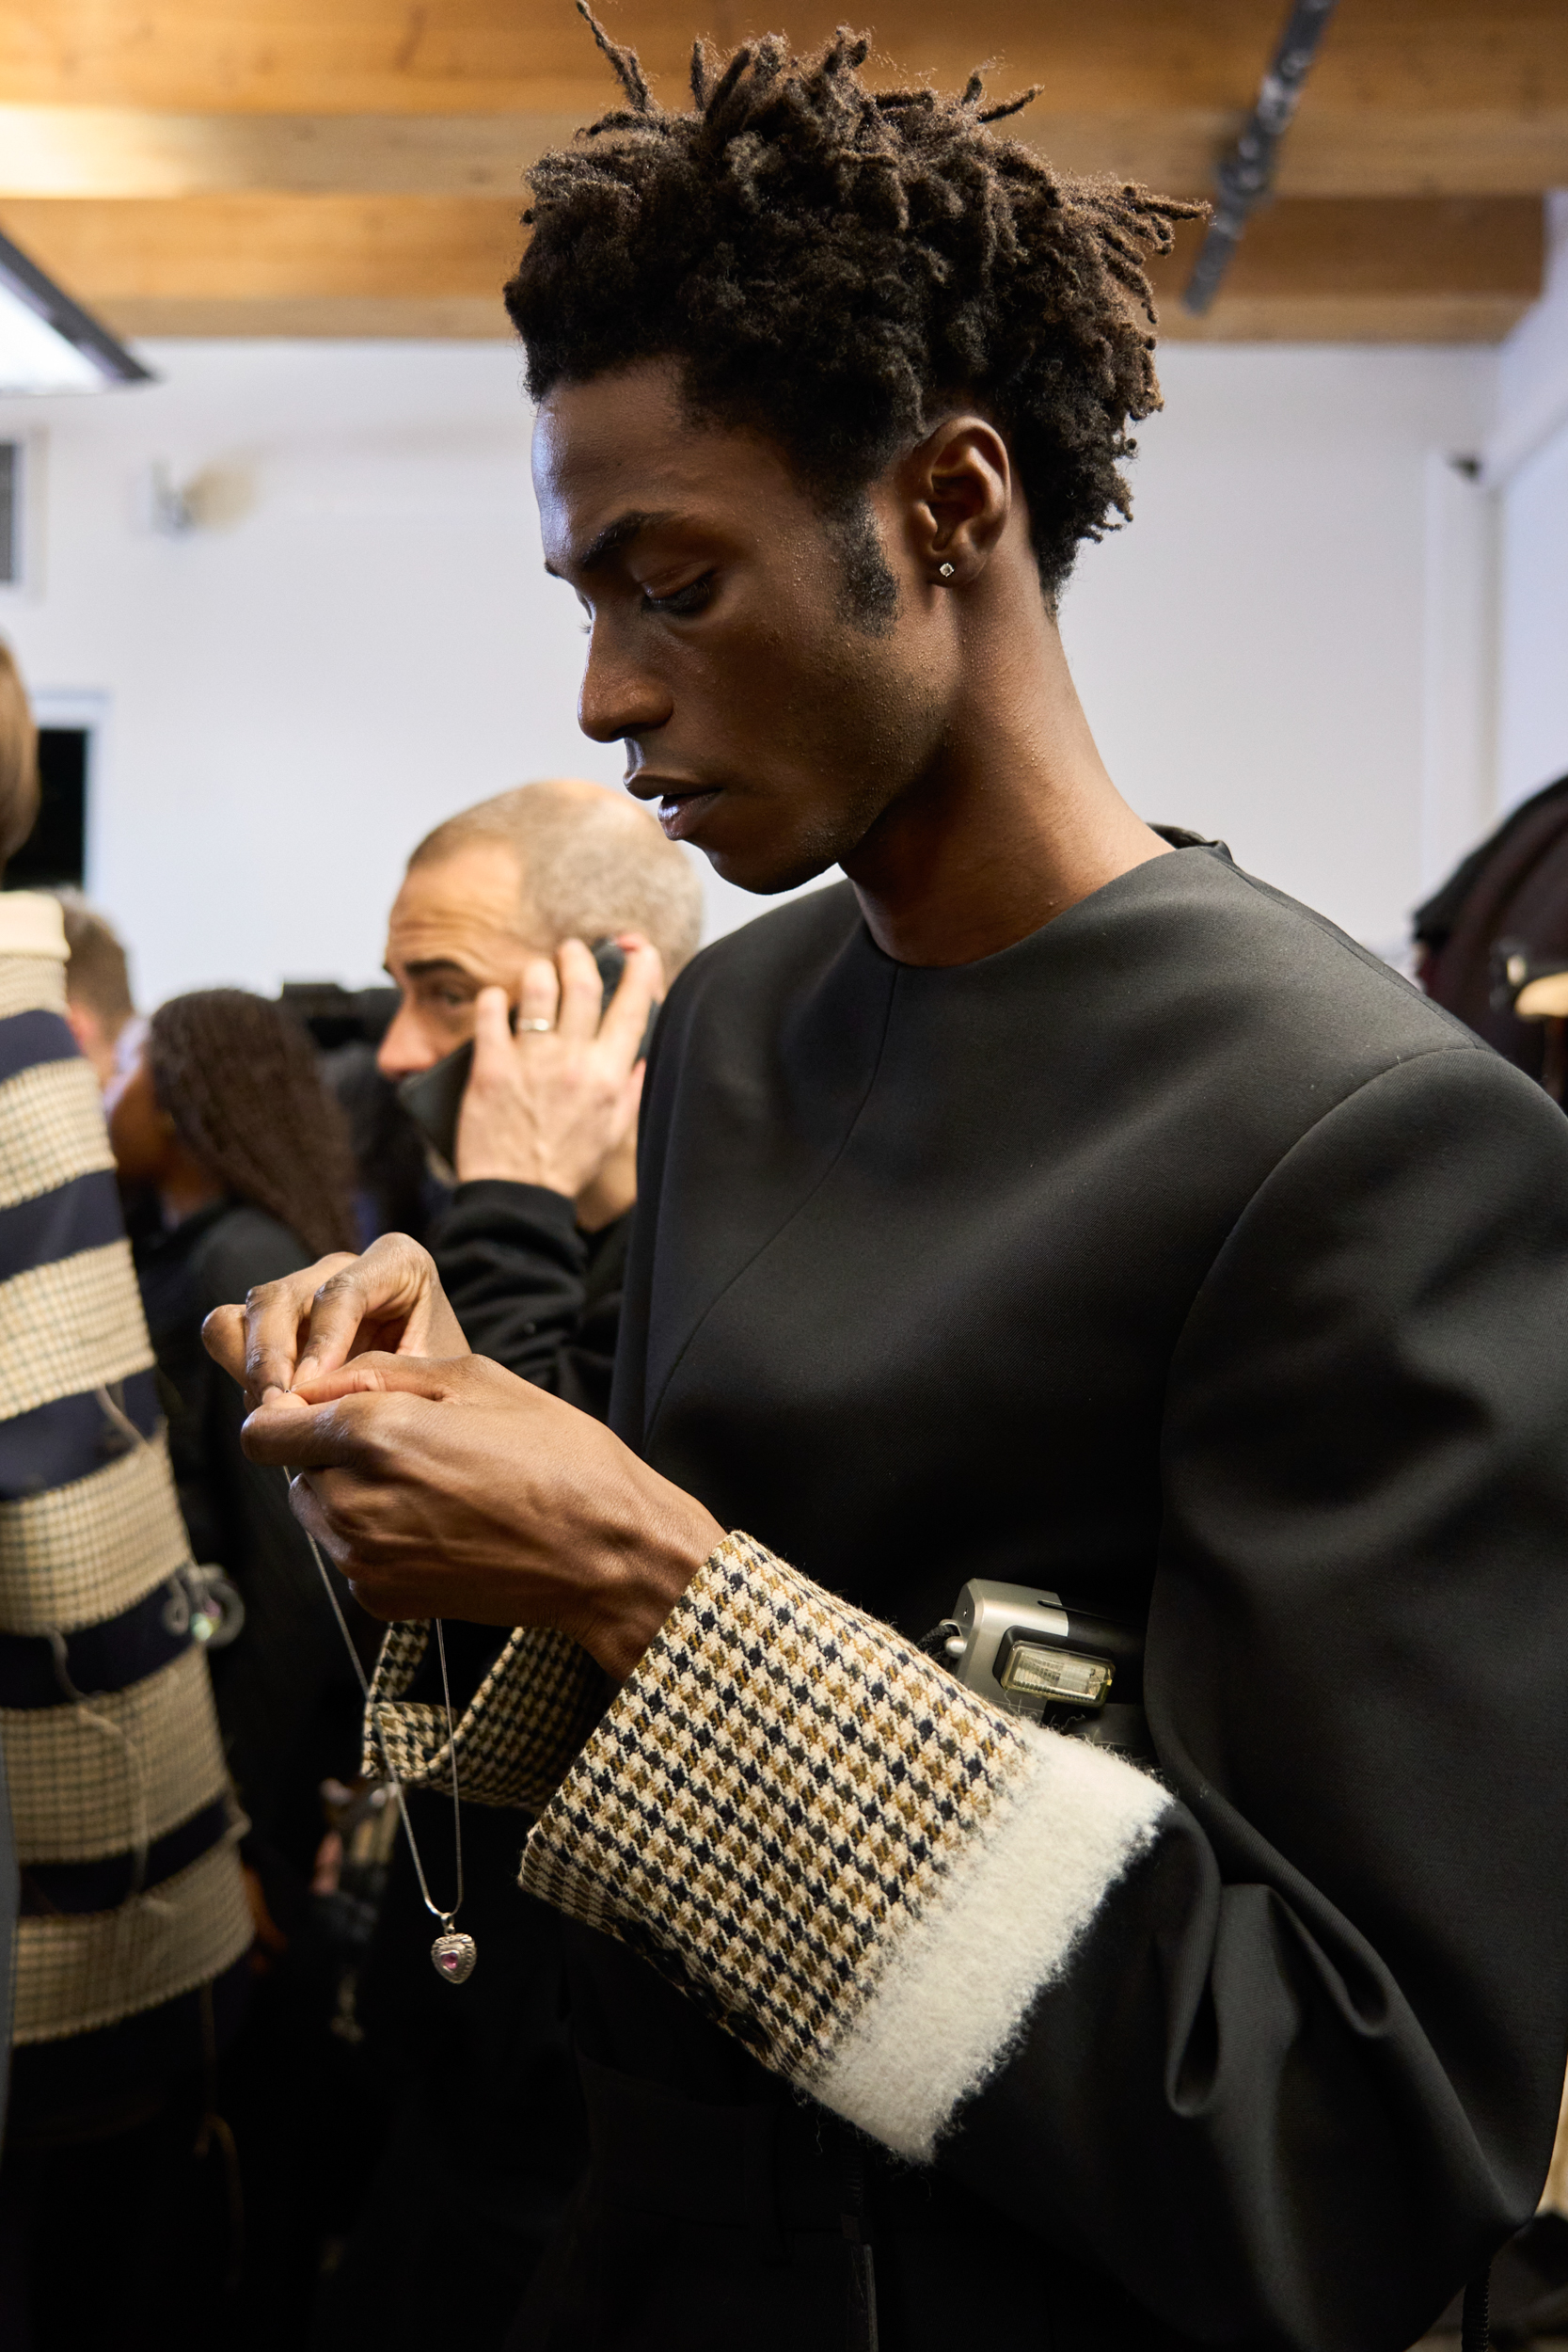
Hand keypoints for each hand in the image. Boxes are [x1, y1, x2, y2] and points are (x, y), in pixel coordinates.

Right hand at [201, 1232, 469, 1409]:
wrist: (441, 1397)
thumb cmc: (444, 1388)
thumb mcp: (431, 1381)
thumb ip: (383, 1383)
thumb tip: (317, 1405)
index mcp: (398, 1264)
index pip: (342, 1292)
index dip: (321, 1343)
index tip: (310, 1390)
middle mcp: (343, 1267)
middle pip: (279, 1299)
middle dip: (272, 1360)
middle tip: (282, 1413)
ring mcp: (303, 1290)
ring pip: (244, 1314)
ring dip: (250, 1368)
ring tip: (275, 1415)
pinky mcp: (274, 1322)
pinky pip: (231, 1334)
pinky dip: (240, 1372)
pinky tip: (273, 1410)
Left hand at [240, 1353, 722, 1681]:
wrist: (602, 1551)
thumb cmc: (552, 1453)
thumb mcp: (473, 1378)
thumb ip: (379, 1372)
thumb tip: (319, 1383)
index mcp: (369, 1436)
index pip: (262, 1431)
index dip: (287, 1413)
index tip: (325, 1408)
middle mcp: (351, 1503)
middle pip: (293, 1473)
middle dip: (330, 1453)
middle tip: (408, 1443)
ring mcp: (364, 1559)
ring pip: (320, 1514)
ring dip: (351, 1494)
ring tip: (430, 1483)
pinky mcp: (381, 1599)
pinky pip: (351, 1555)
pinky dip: (377, 1537)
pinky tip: (440, 1523)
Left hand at [455, 934, 662, 1195]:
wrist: (518, 1197)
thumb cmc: (566, 1167)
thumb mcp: (612, 1132)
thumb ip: (628, 1091)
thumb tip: (640, 1058)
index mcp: (608, 1077)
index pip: (633, 1010)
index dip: (640, 972)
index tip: (638, 951)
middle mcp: (573, 1062)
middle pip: (583, 986)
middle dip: (579, 958)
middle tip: (571, 950)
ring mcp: (531, 1062)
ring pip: (538, 989)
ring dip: (538, 971)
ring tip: (536, 971)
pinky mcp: (491, 1068)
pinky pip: (491, 1013)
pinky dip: (493, 999)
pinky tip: (495, 1000)